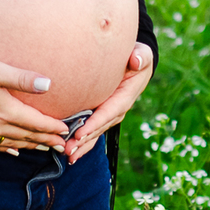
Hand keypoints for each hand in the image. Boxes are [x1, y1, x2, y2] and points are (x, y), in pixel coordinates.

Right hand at [0, 57, 70, 155]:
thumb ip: (22, 79)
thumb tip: (48, 84)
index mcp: (5, 110)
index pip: (36, 122)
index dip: (52, 127)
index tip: (66, 131)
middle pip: (27, 136)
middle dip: (46, 140)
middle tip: (62, 146)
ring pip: (12, 144)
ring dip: (30, 146)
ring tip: (44, 149)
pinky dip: (7, 149)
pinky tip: (13, 151)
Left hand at [65, 43, 153, 163]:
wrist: (136, 61)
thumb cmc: (137, 56)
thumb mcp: (142, 54)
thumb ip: (141, 57)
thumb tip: (136, 61)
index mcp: (125, 96)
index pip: (109, 112)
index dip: (95, 123)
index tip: (80, 133)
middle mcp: (118, 110)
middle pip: (100, 127)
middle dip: (84, 140)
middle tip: (68, 149)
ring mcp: (110, 115)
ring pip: (95, 132)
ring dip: (82, 146)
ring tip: (68, 155)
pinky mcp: (102, 115)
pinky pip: (92, 130)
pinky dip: (82, 143)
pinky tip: (70, 153)